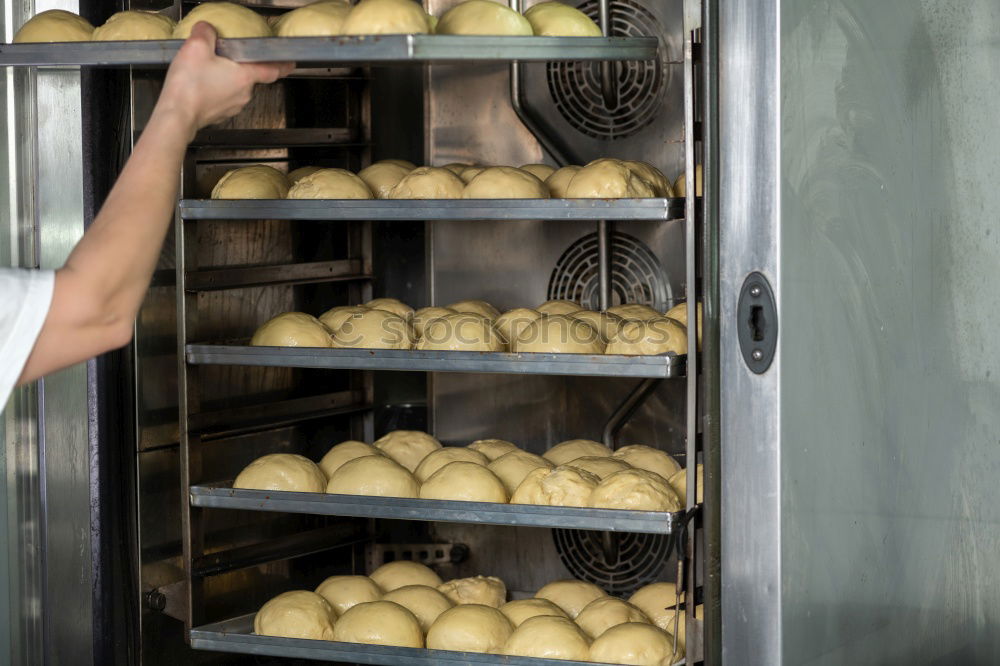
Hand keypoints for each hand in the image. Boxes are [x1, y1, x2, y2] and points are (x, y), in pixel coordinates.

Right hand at [155, 22, 293, 137]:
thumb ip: (206, 33)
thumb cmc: (190, 85)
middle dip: (238, 66)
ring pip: (234, 87)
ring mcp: (233, 106)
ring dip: (225, 78)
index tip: (290, 63)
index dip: (282, 65)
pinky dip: (215, 90)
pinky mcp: (220, 114)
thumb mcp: (197, 47)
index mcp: (245, 77)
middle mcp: (244, 94)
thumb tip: (207, 29)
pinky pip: (222, 97)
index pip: (271, 70)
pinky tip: (200, 84)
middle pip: (248, 76)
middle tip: (222, 57)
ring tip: (205, 71)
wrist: (177, 115)